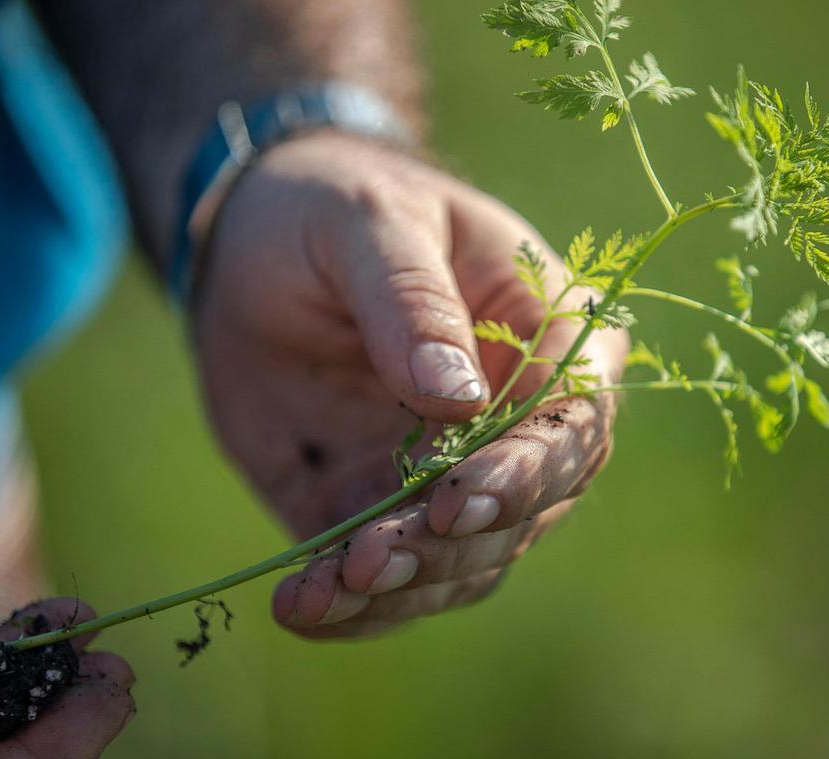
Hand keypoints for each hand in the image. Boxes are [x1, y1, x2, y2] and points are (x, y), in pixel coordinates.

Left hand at [194, 132, 628, 637]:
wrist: (254, 242)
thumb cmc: (336, 207)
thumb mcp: (369, 224)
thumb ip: (413, 303)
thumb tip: (460, 399)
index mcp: (546, 338)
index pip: (574, 422)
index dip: (530, 470)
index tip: (464, 495)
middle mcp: (513, 422)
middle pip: (523, 511)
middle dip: (454, 546)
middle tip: (374, 558)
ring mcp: (447, 476)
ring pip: (458, 562)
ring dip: (400, 589)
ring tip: (324, 588)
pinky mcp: (377, 508)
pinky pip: (382, 576)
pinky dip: (346, 604)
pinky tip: (300, 608)